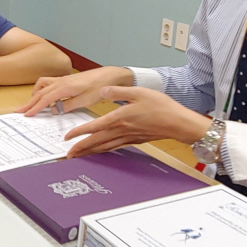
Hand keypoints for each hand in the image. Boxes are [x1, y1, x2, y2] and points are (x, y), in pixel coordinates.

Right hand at [18, 67, 132, 116]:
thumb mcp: (85, 100)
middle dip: (29, 102)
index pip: (44, 99)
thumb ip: (68, 105)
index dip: (34, 108)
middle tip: (20, 111)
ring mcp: (63, 79)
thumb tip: (54, 110)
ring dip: (35, 94)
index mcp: (64, 87)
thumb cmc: (100, 87)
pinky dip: (43, 90)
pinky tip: (46, 97)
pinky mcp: (66, 79)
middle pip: (40, 92)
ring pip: (42, 84)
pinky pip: (49, 83)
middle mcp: (61, 81)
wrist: (110, 76)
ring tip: (32, 104)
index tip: (26, 114)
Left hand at [64, 86, 211, 157]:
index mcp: (120, 118)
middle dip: (81, 148)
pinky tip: (101, 151)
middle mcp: (122, 130)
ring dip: (90, 152)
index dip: (79, 132)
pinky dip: (104, 151)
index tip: (67, 137)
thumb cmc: (161, 106)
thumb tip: (103, 90)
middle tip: (68, 154)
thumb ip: (118, 91)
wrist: (178, 122)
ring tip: (79, 156)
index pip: (94, 126)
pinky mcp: (135, 140)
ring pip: (104, 147)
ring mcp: (128, 137)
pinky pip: (115, 147)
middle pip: (96, 141)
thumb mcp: (139, 92)